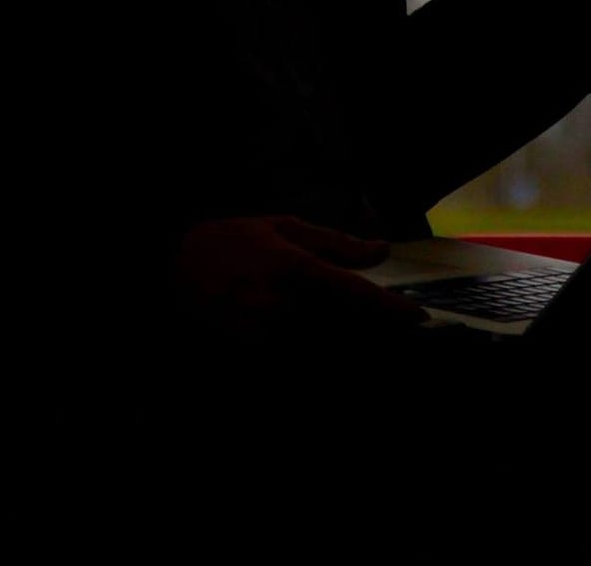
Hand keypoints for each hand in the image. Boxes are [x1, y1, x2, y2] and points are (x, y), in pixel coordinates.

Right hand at [167, 216, 427, 342]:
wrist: (172, 268)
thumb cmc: (232, 241)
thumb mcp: (283, 227)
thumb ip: (335, 242)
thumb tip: (380, 249)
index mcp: (293, 267)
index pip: (353, 293)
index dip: (389, 309)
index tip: (417, 318)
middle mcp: (282, 304)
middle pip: (346, 330)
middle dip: (377, 334)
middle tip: (400, 334)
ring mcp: (266, 334)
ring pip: (326, 350)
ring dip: (354, 349)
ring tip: (375, 347)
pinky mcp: (254, 354)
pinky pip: (299, 362)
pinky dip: (322, 360)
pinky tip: (337, 353)